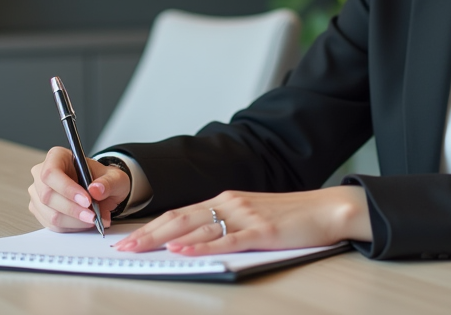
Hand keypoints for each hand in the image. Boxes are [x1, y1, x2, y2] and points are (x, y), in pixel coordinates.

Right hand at [28, 146, 129, 231]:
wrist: (100, 192)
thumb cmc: (103, 179)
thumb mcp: (115, 177)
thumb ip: (108, 182)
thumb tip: (96, 190)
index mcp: (57, 157)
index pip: (52, 173)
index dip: (67, 188)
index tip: (87, 200)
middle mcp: (42, 174)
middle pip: (48, 196)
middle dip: (73, 210)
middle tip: (94, 216)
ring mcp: (38, 194)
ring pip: (51, 214)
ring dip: (76, 221)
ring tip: (95, 219)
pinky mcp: (41, 211)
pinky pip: (53, 225)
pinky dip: (72, 226)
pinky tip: (85, 222)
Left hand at [113, 187, 371, 255]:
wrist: (327, 209)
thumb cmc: (292, 217)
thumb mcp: (252, 216)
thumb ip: (226, 225)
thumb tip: (194, 241)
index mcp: (226, 200)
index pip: (179, 213)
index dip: (151, 225)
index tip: (129, 239)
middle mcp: (230, 203)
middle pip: (180, 218)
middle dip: (148, 234)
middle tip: (123, 248)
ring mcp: (245, 216)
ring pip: (196, 228)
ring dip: (165, 239)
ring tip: (141, 250)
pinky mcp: (261, 231)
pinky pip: (225, 240)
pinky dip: (201, 246)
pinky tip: (183, 251)